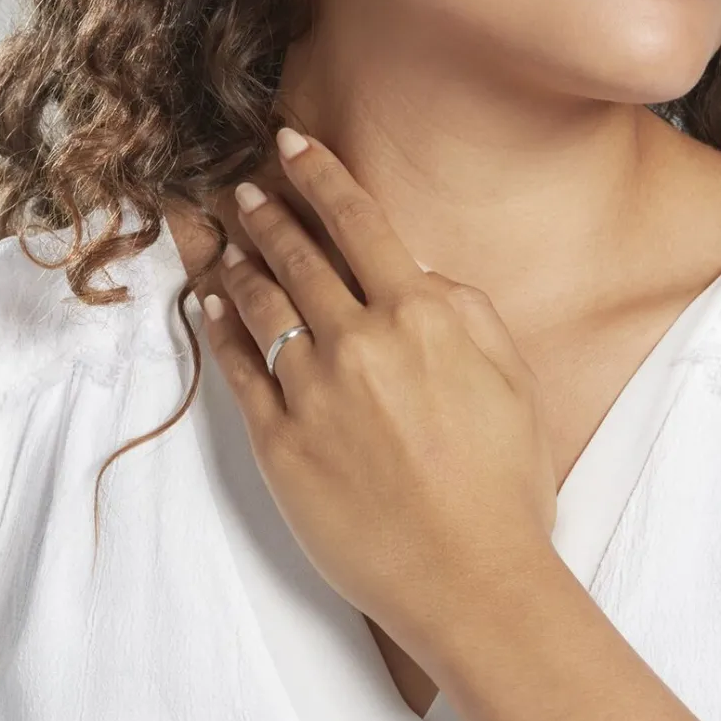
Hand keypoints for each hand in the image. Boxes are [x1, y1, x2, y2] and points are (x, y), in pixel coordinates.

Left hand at [203, 127, 558, 642]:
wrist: (471, 576)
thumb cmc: (505, 480)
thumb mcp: (511, 376)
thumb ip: (464, 310)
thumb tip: (417, 275)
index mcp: (420, 316)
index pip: (359, 223)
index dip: (322, 176)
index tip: (292, 144)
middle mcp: (358, 341)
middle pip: (298, 257)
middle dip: (268, 215)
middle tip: (246, 192)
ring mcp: (311, 391)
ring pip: (259, 305)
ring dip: (236, 262)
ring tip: (221, 239)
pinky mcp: (277, 442)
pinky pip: (238, 369)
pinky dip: (220, 328)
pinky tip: (209, 303)